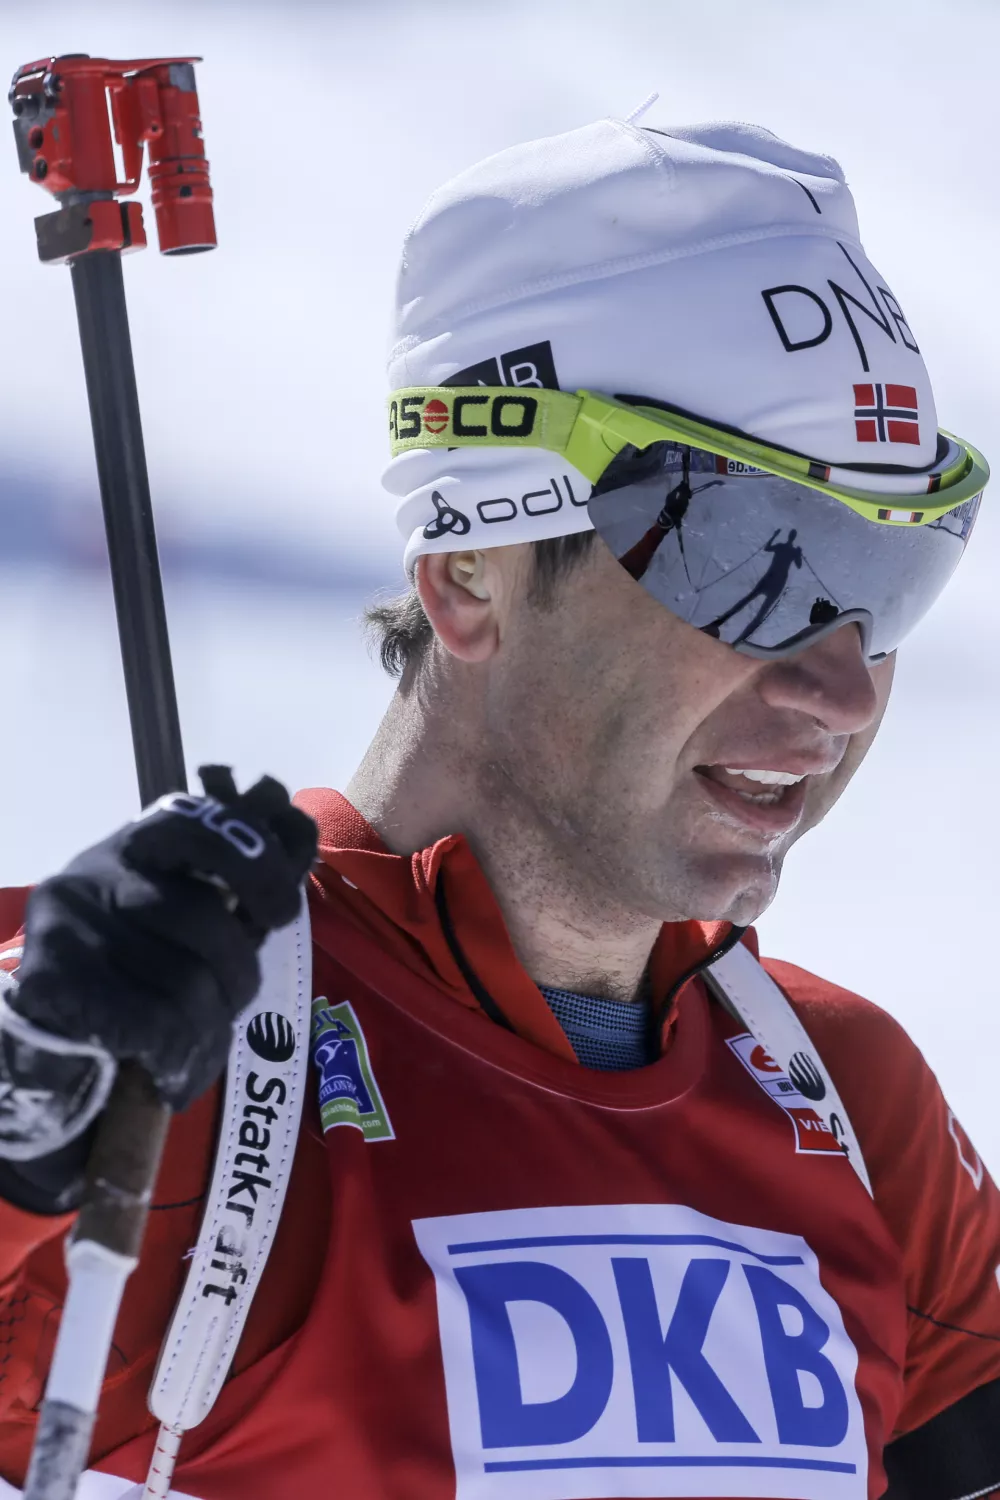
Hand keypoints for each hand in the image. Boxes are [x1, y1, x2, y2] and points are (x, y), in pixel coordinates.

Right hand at [4, 767, 316, 1145]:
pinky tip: (169, 1071)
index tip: (276, 917)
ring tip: (199, 1053)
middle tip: (232, 1006)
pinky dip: (174, 1056)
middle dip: (238, 976)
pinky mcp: (48, 969)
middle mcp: (104, 863)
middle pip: (207, 918)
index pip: (218, 829)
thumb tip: (301, 842)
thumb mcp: (187, 912)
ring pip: (183, 980)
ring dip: (208, 1032)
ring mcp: (72, 912)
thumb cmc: (137, 969)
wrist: (48, 1031)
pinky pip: (147, 1021)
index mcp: (147, 839)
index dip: (265, 874)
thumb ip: (236, 884)